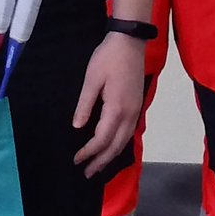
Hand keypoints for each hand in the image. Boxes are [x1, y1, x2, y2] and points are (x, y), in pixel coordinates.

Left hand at [72, 33, 145, 176]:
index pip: (102, 139)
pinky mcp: (137, 106)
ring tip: (98, 166)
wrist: (130, 42)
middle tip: (87, 173)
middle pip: (115, 145)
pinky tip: (111, 147)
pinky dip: (119, 144)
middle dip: (101, 161)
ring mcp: (136, 111)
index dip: (89, 152)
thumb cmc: (108, 58)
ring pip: (124, 141)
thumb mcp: (91, 79)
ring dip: (111, 156)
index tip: (76, 160)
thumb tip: (78, 127)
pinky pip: (128, 132)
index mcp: (116, 109)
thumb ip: (84, 105)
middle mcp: (129, 114)